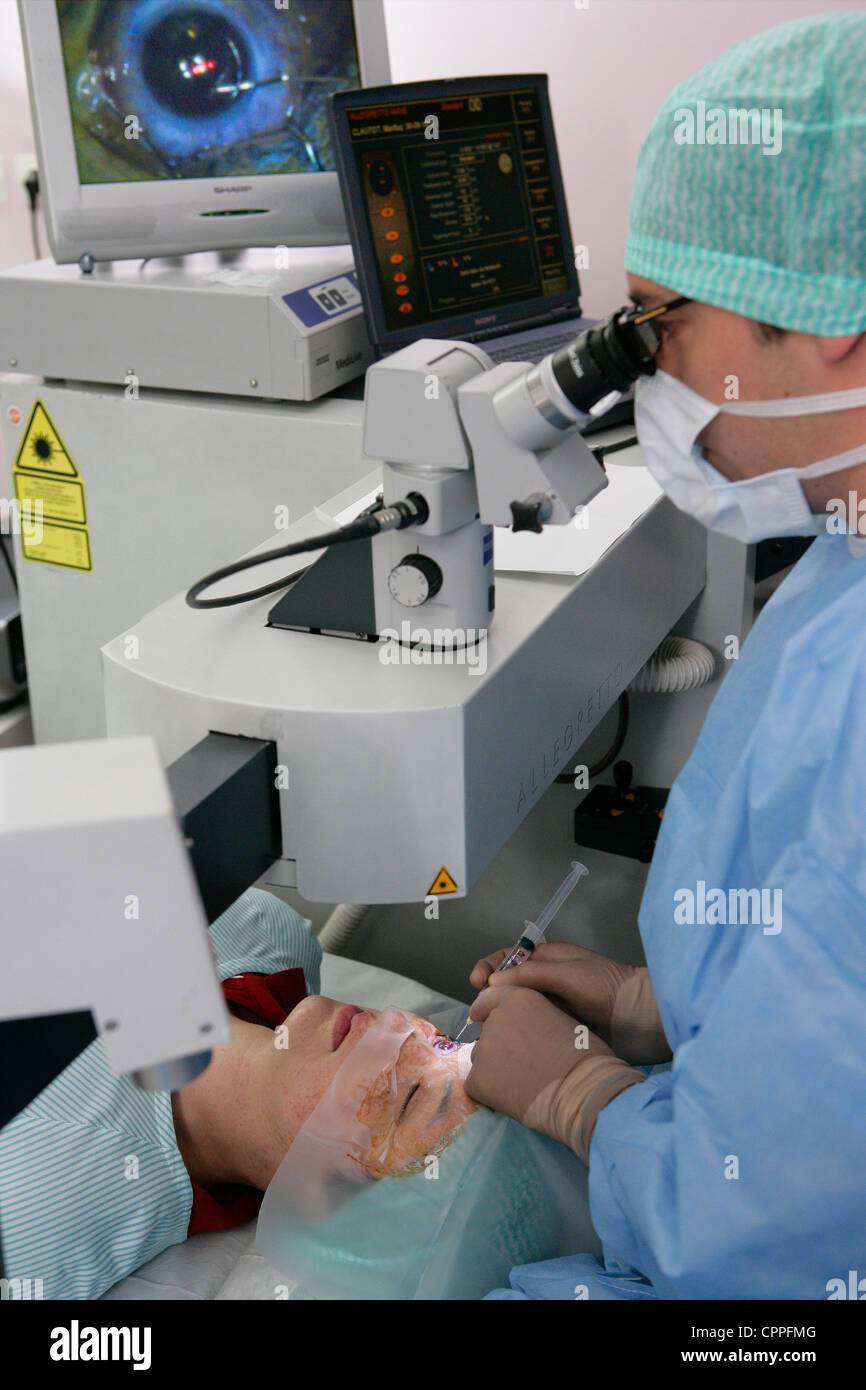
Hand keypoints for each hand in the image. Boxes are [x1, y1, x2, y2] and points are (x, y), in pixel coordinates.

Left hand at [463, 985, 613, 1121]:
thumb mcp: (561, 1018)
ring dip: (494, 1068)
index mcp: (518, 999)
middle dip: (499, 1045)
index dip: (486, 1009)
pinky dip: (491, 1092)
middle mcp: (495, 1019)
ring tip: (522, 1082)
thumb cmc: (584, 1057)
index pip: (488, 998)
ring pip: (481, 1059)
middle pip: (486, 1032)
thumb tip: (526, 1030)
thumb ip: (535, 1017)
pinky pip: (478, 1084)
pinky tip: (514, 1097)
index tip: (481, 1017)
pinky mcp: (477, 1079)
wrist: (581, 1093)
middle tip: (523, 1063)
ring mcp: (483, 1049)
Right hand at [469, 942, 637, 1043]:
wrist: (640, 1019)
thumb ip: (530, 974)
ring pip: (518, 1008)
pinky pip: (531, 1027)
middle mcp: (547, 980)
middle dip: (490, 995)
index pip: (509, 958)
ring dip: (503, 1015)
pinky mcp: (559, 1028)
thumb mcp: (567, 974)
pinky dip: (518, 1031)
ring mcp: (553, 1005)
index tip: (476, 983)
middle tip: (480, 1012)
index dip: (489, 967)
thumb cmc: (606, 988)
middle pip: (509, 984)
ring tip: (489, 1030)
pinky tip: (509, 1043)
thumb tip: (492, 983)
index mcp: (548, 959)